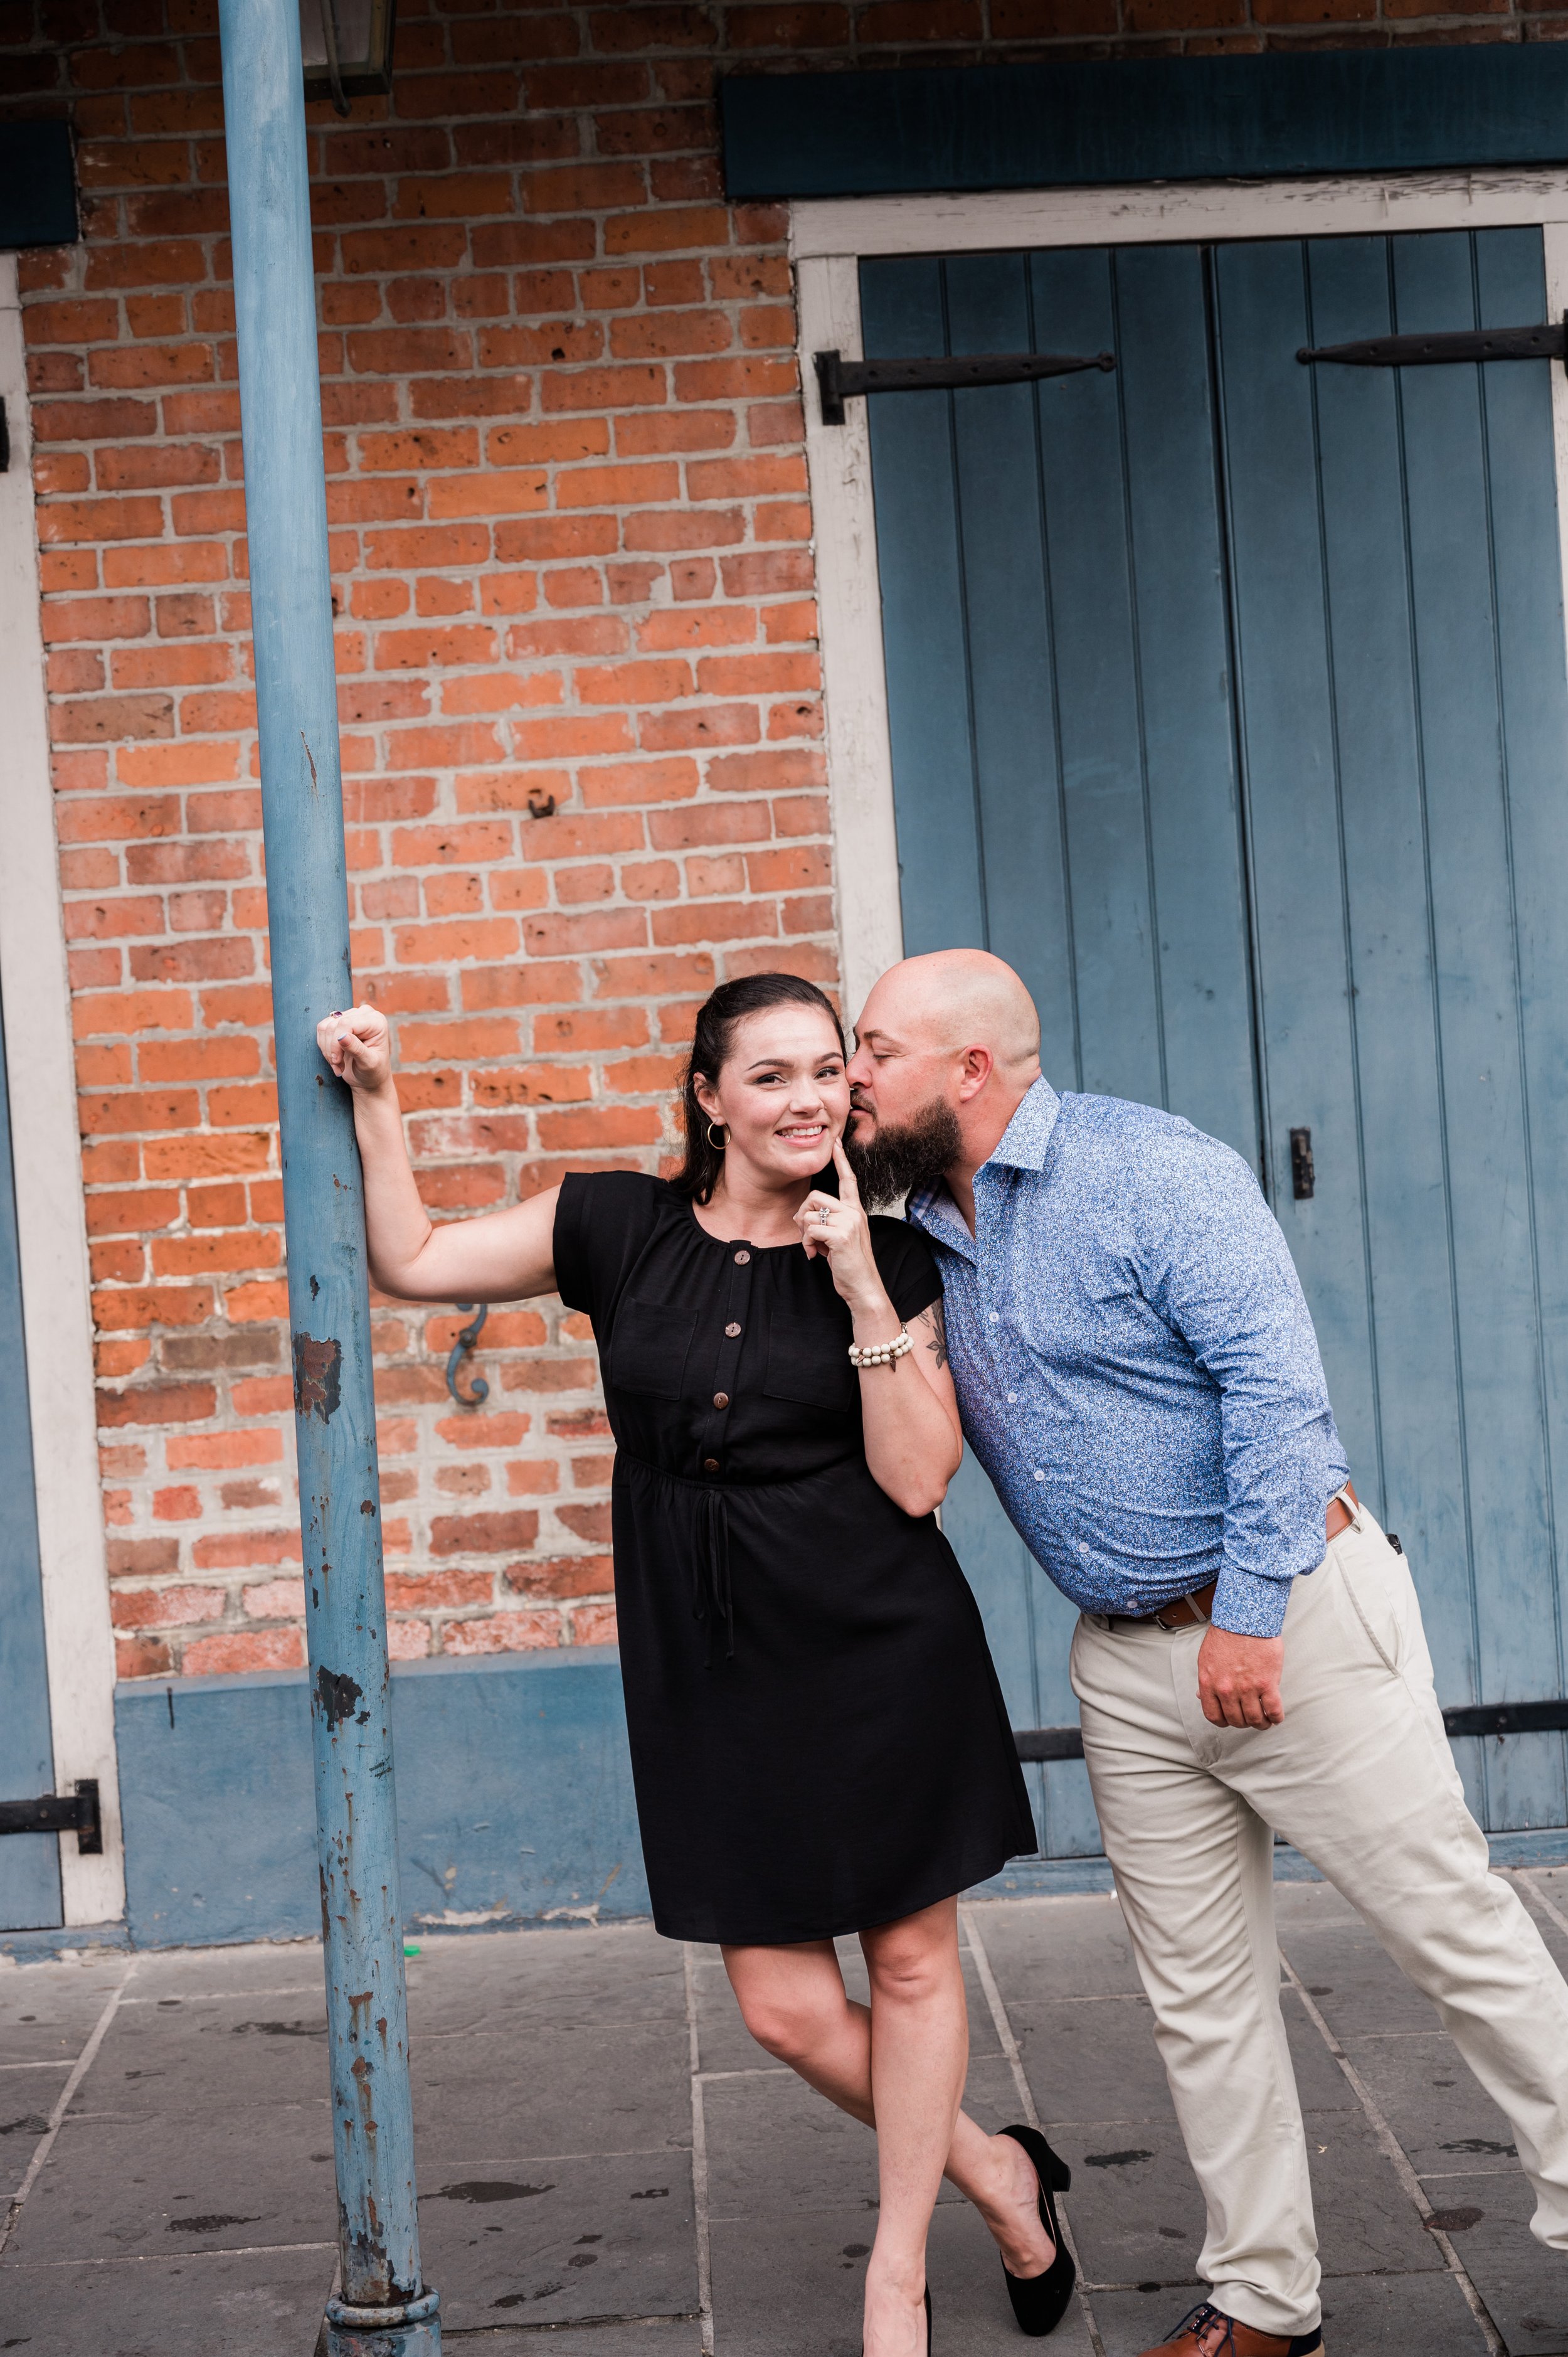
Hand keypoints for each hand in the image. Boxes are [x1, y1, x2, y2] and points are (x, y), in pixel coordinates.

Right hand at [315, 1002, 391, 1093]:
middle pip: (334, 1024)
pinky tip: (335, 1057)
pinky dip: (324, 1046)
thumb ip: (356, 1049)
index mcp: (377, 1022)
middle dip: (332, 1048)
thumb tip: (342, 1036)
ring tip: (338, 1063)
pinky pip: (322, 1029)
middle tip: (338, 1065)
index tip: (337, 1061)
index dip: (336, 1042)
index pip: (347, 1023)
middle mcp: (365, 1014)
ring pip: (325, 1026)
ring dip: (327, 1049)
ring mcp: (351, 1016)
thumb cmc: (374, 1072)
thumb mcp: (368, 1064)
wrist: (369, 1079)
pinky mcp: (339, 1022)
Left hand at [794, 1139, 885, 1313]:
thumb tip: (800, 1217)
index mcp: (855, 1211)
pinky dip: (807, 1244)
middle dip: (803, 1217)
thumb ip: (824, 1223)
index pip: (848, 1180)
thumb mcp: (836, 1239)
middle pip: (814, 1197)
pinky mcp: (841, 1235)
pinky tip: (816, 1256)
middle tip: (809, 1237)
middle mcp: (854, 1212)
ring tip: (815, 1249)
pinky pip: (810, 1230)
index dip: (841, 1160)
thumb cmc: (848, 1264)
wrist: (863, 1287)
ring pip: (809, 1214)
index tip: (837, 1142)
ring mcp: (849, 1222)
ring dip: (804, 1234)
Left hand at [1197, 1625, 1284, 1728]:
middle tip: (1250, 1718)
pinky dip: (1276, 1718)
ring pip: (1255, 1719)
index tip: (1231, 1720)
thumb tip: (1202, 1696)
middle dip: (1243, 1723)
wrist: (1245, 1618)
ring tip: (1265, 1719)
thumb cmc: (1227, 1635)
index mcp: (1209, 1683)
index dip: (1224, 1721)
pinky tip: (1276, 1716)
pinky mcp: (1267, 1683)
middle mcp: (1226, 1689)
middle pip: (1236, 1720)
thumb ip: (1207, 1680)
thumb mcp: (1207, 1659)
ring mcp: (1247, 1688)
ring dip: (1261, 1723)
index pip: (1214, 1716)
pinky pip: (1274, 1710)